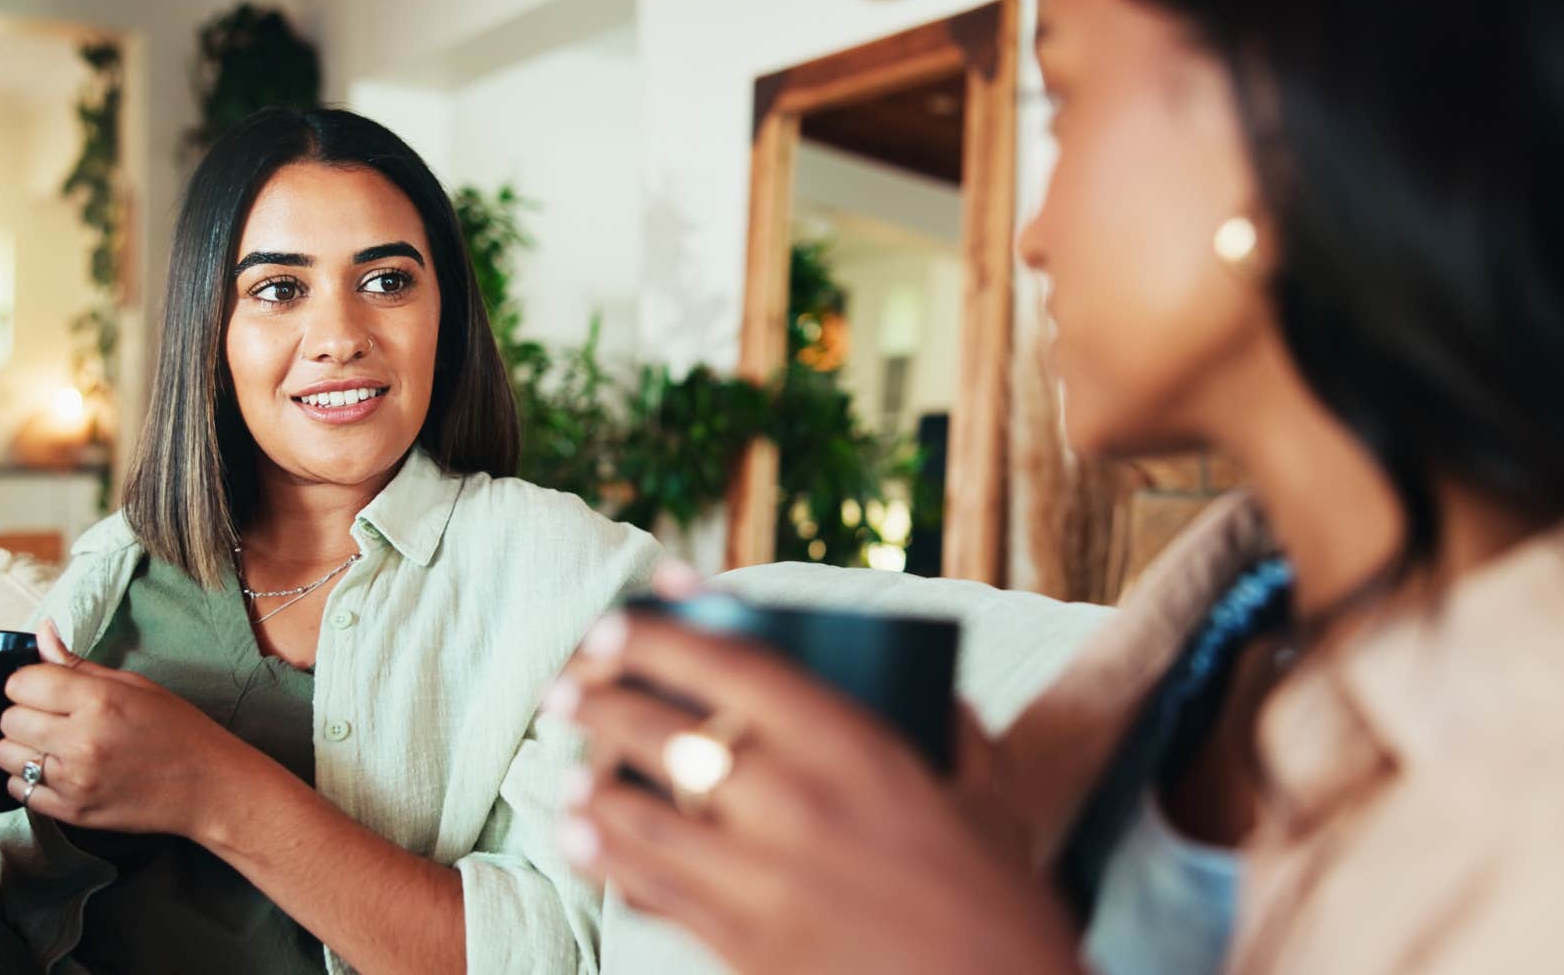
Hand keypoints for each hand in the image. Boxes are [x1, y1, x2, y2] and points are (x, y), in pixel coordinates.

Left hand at [0, 621, 262, 839]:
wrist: (208, 786)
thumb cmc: (178, 730)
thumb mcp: (135, 686)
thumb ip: (79, 664)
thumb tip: (42, 631)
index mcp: (100, 700)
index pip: (20, 683)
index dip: (29, 682)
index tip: (47, 689)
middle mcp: (82, 740)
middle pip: (8, 719)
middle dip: (24, 714)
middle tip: (53, 718)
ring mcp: (74, 780)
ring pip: (4, 756)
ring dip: (23, 747)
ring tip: (54, 745)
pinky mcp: (71, 812)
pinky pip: (18, 791)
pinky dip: (29, 780)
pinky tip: (58, 771)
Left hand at [545, 566, 1080, 974]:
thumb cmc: (1001, 902)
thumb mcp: (987, 794)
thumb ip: (946, 725)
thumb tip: (915, 677)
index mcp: (857, 749)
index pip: (733, 666)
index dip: (659, 635)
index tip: (615, 621)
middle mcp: (798, 803)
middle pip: (667, 733)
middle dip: (599, 702)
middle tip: (564, 689)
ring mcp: (764, 880)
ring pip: (642, 814)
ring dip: (589, 783)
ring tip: (562, 770)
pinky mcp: (746, 949)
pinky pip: (653, 891)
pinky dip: (607, 858)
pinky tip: (579, 839)